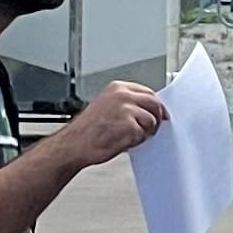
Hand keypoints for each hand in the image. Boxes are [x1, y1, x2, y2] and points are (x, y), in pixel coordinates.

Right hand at [47, 82, 163, 168]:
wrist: (73, 145)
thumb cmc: (86, 130)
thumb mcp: (105, 105)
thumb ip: (126, 103)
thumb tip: (145, 109)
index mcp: (117, 88)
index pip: (146, 91)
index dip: (154, 104)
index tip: (158, 112)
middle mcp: (123, 96)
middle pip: (154, 103)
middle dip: (157, 116)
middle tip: (152, 127)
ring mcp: (127, 110)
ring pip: (152, 120)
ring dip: (144, 132)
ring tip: (127, 136)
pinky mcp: (129, 126)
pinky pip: (144, 135)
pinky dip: (136, 141)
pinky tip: (122, 141)